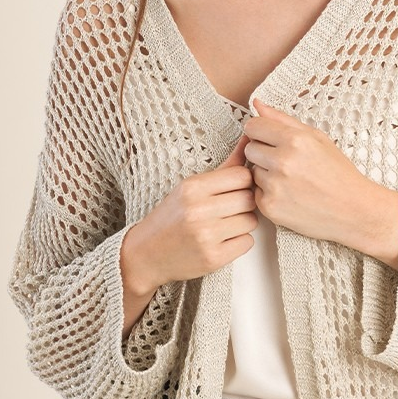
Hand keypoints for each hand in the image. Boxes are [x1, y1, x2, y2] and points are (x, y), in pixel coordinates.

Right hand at [122, 134, 257, 291]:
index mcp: (192, 187)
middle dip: (244, 203)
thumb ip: (225, 167)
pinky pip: (247, 242)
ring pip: (251, 221)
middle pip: (249, 198)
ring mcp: (206, 236)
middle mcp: (198, 210)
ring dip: (243, 223)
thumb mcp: (191, 187)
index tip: (234, 189)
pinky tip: (222, 240)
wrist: (146, 253)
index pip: (242, 176)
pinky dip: (239, 242)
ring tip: (224, 224)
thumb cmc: (170, 217)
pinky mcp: (214, 258)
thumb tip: (249, 140)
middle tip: (230, 208)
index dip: (244, 182)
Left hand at [242, 97, 389, 248]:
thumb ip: (282, 120)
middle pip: (249, 148)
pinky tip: (290, 195)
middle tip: (286, 162)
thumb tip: (256, 104)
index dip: (260, 131)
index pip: (253, 126)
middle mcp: (283, 162)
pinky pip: (256, 193)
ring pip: (252, 171)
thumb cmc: (338, 173)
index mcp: (295, 140)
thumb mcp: (317, 138)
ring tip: (292, 180)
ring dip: (266, 174)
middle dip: (263, 152)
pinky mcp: (270, 207)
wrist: (353, 210)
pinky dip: (269, 194)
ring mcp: (275, 186)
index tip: (269, 138)